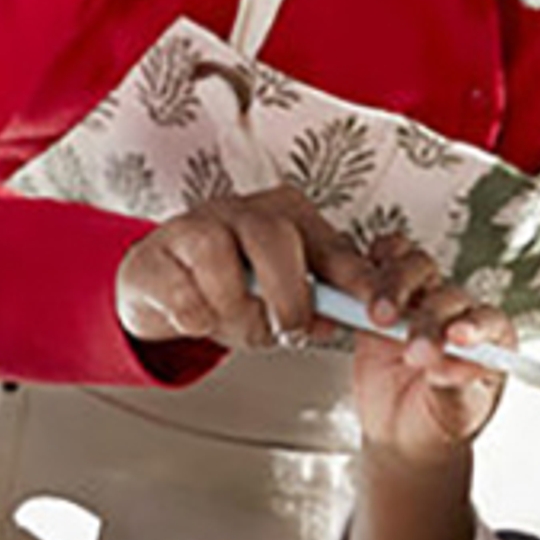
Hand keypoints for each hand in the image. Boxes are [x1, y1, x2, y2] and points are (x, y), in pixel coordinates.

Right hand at [113, 186, 377, 352]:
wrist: (159, 287)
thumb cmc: (228, 287)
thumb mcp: (279, 299)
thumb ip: (312, 310)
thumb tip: (334, 324)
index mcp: (288, 217)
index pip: (334, 248)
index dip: (361, 281)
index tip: (382, 314)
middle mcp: (243, 210)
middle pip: (275, 237)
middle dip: (287, 295)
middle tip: (287, 329)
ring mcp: (197, 223)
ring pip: (220, 257)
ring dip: (231, 307)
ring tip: (228, 318)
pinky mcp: (157, 251)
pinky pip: (182, 291)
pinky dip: (194, 317)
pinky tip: (195, 315)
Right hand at [344, 233, 510, 462]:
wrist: (404, 432)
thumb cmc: (440, 421)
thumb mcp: (456, 414)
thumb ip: (455, 387)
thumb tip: (448, 365)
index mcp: (488, 336)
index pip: (487, 318)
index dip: (474, 325)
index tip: (456, 338)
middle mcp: (454, 310)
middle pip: (446, 292)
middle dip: (427, 319)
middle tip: (414, 352)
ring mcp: (417, 300)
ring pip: (409, 266)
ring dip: (391, 286)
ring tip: (378, 318)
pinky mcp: (380, 300)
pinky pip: (372, 270)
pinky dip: (359, 275)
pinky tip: (350, 295)